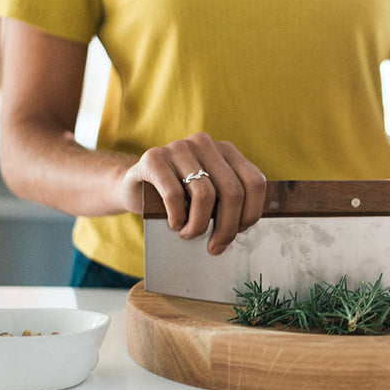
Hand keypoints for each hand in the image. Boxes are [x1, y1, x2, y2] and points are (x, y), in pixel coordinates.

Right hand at [120, 133, 266, 253]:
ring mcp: (178, 147)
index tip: (239, 232)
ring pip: (205, 194)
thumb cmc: (180, 197)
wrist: (135, 186)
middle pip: (232, 191)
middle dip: (227, 227)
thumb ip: (229, 203)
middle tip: (216, 246)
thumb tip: (243, 229)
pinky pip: (174, 194)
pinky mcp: (154, 158)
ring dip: (199, 225)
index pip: (254, 182)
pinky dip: (177, 217)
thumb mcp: (210, 196)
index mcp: (226, 150)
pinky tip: (174, 224)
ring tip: (189, 235)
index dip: (251, 213)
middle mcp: (204, 144)